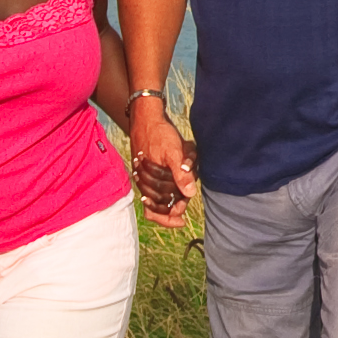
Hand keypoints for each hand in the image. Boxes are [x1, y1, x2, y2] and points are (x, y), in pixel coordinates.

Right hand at [130, 102, 197, 221]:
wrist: (147, 116)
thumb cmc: (158, 133)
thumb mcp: (173, 152)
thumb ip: (181, 174)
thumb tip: (190, 194)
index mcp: (148, 183)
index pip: (154, 212)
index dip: (168, 220)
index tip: (182, 221)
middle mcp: (147, 183)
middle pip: (163, 205)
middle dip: (177, 199)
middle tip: (188, 192)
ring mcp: (150, 176)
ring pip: (166, 192)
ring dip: (179, 186)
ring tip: (187, 170)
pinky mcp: (154, 168)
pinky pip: (166, 180)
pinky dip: (176, 177)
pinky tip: (184, 167)